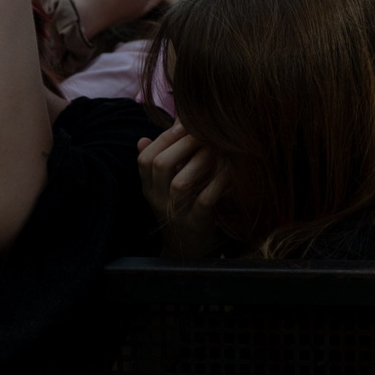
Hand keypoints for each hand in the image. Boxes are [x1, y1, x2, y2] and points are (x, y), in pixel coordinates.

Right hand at [137, 122, 229, 258]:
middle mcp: (158, 200)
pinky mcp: (197, 225)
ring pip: (181, 183)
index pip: (145, 158)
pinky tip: (230, 169)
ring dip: (201, 160)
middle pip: (159, 165)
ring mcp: (177, 213)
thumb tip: (153, 132)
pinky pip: (205, 201)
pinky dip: (218, 183)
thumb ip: (163, 161)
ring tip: (218, 146)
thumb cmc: (181, 210)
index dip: (163, 138)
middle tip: (204, 129)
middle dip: (182, 142)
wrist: (188, 252)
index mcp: (149, 188)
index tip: (184, 122)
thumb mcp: (165, 187)